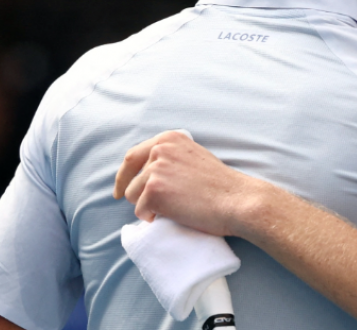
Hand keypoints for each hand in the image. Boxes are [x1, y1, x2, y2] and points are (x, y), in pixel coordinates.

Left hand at [113, 130, 268, 236]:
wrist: (236, 199)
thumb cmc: (220, 185)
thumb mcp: (194, 157)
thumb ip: (171, 158)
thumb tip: (147, 173)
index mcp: (169, 139)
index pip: (133, 155)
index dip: (124, 174)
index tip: (121, 188)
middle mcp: (159, 149)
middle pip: (129, 176)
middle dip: (130, 191)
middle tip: (136, 204)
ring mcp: (155, 169)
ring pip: (132, 195)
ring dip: (147, 206)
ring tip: (173, 209)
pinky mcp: (153, 190)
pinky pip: (140, 211)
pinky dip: (152, 218)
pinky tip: (173, 215)